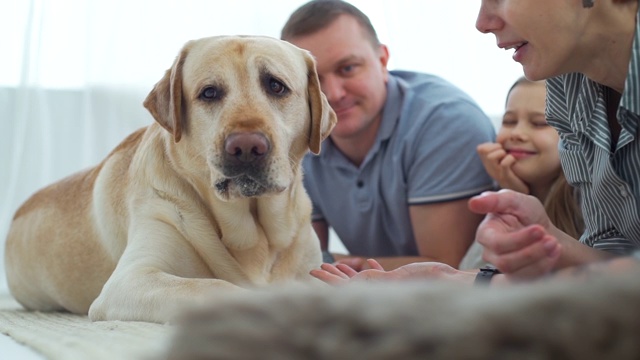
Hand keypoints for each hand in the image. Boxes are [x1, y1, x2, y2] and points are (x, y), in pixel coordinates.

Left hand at [310, 259, 476, 284]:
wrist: (456, 284)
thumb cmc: (434, 283)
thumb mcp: (406, 279)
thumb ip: (383, 278)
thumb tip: (362, 274)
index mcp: (381, 292)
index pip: (348, 288)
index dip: (330, 280)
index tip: (315, 273)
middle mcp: (383, 291)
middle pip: (351, 284)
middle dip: (334, 276)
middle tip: (317, 268)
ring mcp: (390, 286)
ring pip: (364, 279)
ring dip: (349, 271)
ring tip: (335, 265)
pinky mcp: (400, 280)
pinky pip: (382, 275)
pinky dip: (373, 268)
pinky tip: (368, 262)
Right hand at [468, 190, 561, 278]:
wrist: (543, 230)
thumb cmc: (525, 212)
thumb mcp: (514, 200)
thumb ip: (495, 200)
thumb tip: (472, 202)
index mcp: (485, 233)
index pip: (496, 244)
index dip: (518, 239)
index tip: (539, 229)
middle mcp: (489, 253)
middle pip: (505, 262)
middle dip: (531, 252)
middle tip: (551, 240)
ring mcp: (501, 267)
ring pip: (516, 274)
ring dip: (539, 260)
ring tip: (555, 245)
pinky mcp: (515, 278)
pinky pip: (527, 280)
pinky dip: (543, 267)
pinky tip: (554, 253)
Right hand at [477, 142, 528, 193]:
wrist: (521, 190)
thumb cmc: (515, 173)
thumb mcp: (506, 159)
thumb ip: (502, 149)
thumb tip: (503, 137)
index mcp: (488, 164)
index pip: (480, 148)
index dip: (491, 144)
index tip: (501, 149)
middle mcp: (489, 169)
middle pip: (483, 150)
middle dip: (496, 147)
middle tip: (505, 153)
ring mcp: (496, 174)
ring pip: (491, 156)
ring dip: (502, 153)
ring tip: (508, 158)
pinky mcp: (505, 178)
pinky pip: (504, 164)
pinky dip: (510, 159)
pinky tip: (513, 161)